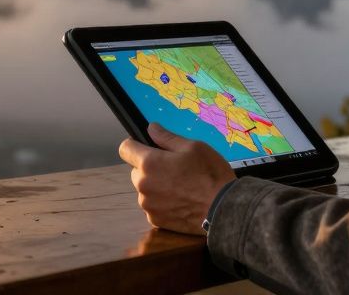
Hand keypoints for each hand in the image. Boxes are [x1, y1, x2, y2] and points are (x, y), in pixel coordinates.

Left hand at [118, 122, 235, 235]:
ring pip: (145, 189)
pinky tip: (181, 201)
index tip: (145, 146)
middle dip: (149, 167)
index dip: (135, 144)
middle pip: (136, 171)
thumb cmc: (210, 175)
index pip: (125, 149)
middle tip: (173, 168)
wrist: (223, 209)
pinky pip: (153, 206)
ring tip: (181, 186)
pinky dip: (162, 203)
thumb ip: (167, 137)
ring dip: (156, 186)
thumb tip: (151, 128)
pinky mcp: (156, 220)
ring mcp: (148, 205)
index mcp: (149, 163)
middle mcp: (143, 185)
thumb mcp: (192, 147)